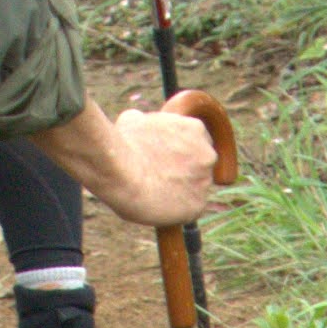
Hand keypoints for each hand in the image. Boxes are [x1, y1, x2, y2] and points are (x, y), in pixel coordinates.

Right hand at [33, 93, 228, 232]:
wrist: (120, 172)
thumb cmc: (121, 142)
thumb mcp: (132, 121)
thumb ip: (142, 122)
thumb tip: (131, 117)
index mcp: (193, 131)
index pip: (194, 141)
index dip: (177, 151)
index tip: (164, 159)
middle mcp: (205, 154)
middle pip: (198, 165)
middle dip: (180, 170)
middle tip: (157, 176)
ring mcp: (202, 181)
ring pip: (193, 188)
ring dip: (177, 190)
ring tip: (153, 194)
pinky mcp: (195, 206)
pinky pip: (188, 210)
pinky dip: (175, 210)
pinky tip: (158, 208)